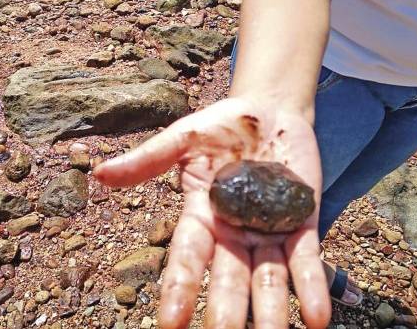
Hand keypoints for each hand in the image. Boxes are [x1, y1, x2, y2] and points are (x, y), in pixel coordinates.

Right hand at [94, 96, 330, 328]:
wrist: (269, 109)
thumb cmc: (220, 125)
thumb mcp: (182, 139)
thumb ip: (148, 159)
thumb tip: (99, 173)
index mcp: (200, 216)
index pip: (187, 258)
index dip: (178, 288)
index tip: (169, 324)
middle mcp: (233, 233)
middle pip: (229, 279)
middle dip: (227, 311)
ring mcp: (268, 231)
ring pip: (269, 279)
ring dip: (272, 311)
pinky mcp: (302, 223)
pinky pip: (307, 259)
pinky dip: (312, 286)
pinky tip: (317, 317)